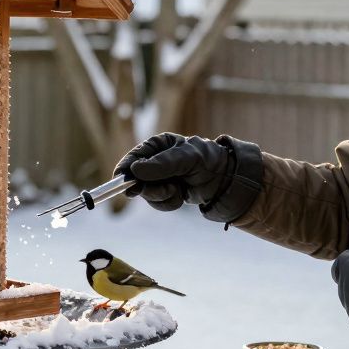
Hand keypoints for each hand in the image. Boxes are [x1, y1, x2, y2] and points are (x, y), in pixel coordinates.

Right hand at [114, 133, 263, 222]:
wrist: (225, 180)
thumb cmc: (208, 160)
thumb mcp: (187, 158)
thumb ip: (163, 164)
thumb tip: (136, 170)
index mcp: (158, 145)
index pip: (134, 157)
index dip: (125, 170)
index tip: (122, 182)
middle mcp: (155, 161)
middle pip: (136, 179)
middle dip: (150, 188)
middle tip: (168, 189)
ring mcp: (159, 178)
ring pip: (146, 194)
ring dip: (162, 196)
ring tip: (179, 190)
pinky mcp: (165, 192)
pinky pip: (157, 203)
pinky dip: (169, 203)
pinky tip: (181, 196)